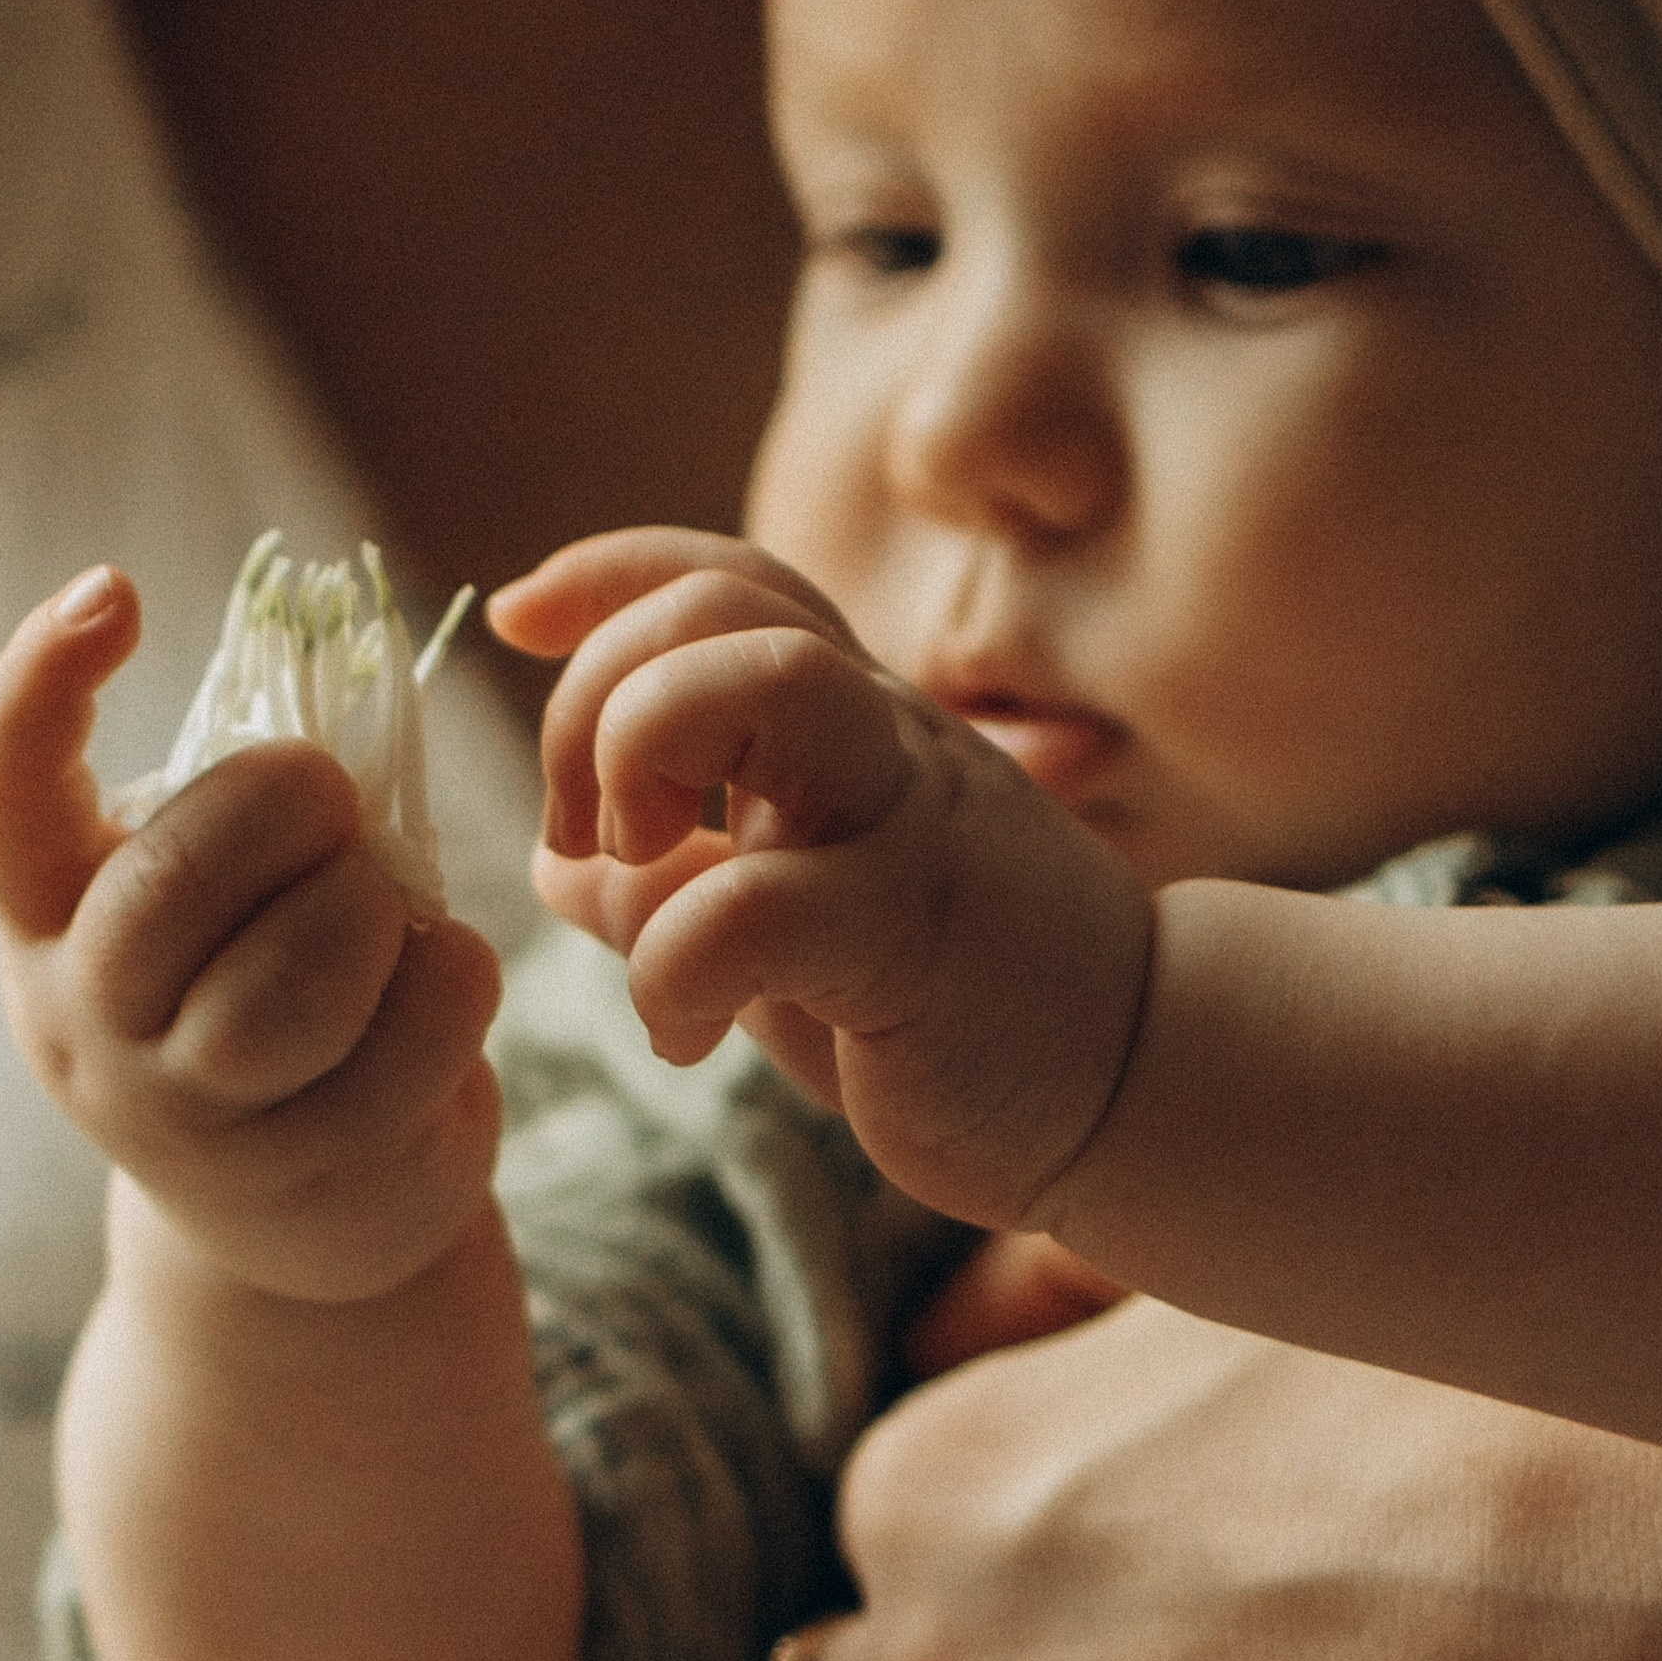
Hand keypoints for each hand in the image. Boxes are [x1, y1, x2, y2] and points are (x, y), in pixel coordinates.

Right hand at [0, 572, 504, 1305]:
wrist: (302, 1215)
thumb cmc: (253, 996)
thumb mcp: (201, 912)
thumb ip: (220, 826)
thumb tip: (331, 747)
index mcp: (47, 925)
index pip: (3, 804)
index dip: (39, 688)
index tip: (115, 591)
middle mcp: (89, 1024)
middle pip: (175, 882)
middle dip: (285, 805)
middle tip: (329, 802)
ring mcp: (193, 1117)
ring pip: (296, 980)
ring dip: (372, 909)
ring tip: (382, 910)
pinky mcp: (317, 1172)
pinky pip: (418, 1028)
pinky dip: (455, 973)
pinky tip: (438, 982)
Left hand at [491, 530, 1152, 1230]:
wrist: (1142, 1086)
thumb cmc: (961, 1010)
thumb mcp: (798, 932)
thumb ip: (687, 883)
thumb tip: (564, 869)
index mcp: (855, 725)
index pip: (727, 581)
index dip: (607, 573)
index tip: (519, 617)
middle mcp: (882, 743)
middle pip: (716, 607)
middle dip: (598, 697)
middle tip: (591, 834)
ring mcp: (904, 826)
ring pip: (760, 683)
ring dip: (642, 756)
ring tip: (631, 873)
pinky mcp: (912, 936)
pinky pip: (754, 903)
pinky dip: (671, 967)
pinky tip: (683, 1033)